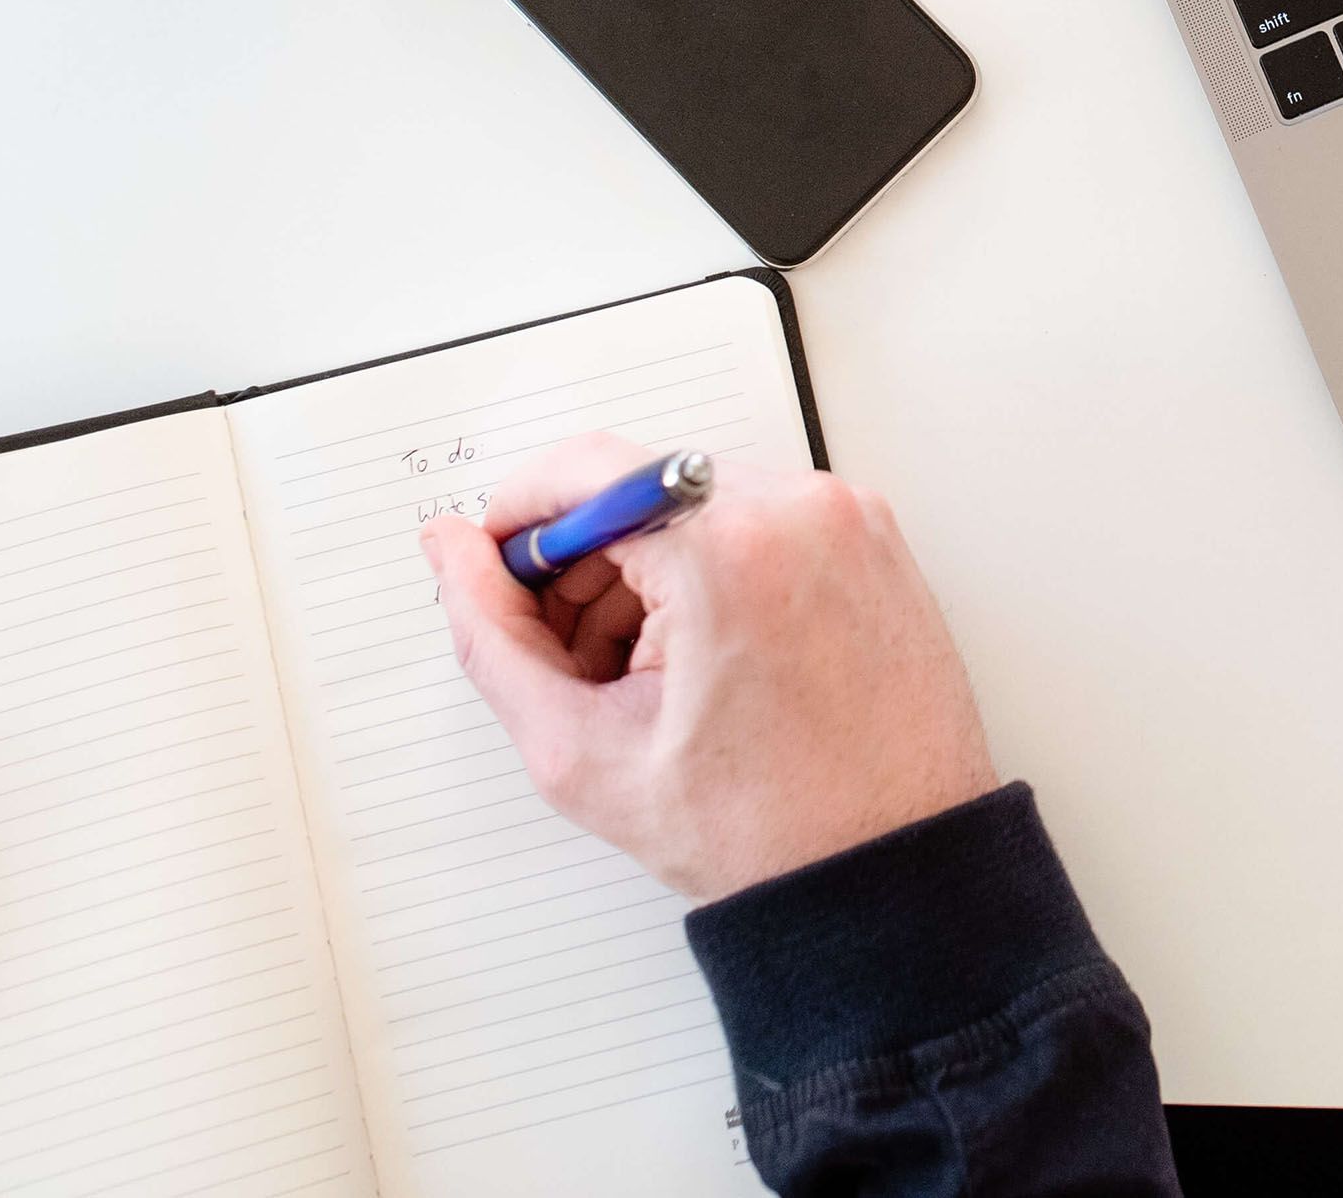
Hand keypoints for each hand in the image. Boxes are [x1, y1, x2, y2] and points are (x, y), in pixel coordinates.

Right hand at [423, 436, 998, 905]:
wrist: (890, 872)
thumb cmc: (766, 832)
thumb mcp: (582, 752)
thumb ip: (493, 638)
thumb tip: (452, 553)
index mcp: (730, 548)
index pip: (584, 470)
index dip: (519, 524)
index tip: (498, 575)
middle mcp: (800, 510)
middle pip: (639, 490)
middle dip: (582, 567)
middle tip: (570, 664)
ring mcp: (848, 519)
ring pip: (697, 506)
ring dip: (645, 575)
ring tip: (641, 682)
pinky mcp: (875, 539)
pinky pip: (761, 523)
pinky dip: (713, 574)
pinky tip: (702, 663)